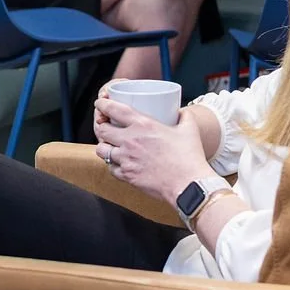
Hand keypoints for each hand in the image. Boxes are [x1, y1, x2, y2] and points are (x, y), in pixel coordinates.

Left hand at [93, 98, 212, 204]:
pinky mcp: (127, 175)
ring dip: (104, 146)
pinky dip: (112, 165)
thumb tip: (182, 112)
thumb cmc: (189, 158)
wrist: (188, 185)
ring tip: (110, 145)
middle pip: (102, 130)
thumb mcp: (189, 129)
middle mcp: (130, 140)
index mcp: (143, 125)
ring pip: (101, 150)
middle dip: (101, 126)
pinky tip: (119, 163)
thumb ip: (185, 116)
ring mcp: (126, 159)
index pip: (114, 110)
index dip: (102, 105)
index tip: (100, 104)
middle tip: (105, 126)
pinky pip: (110, 168)